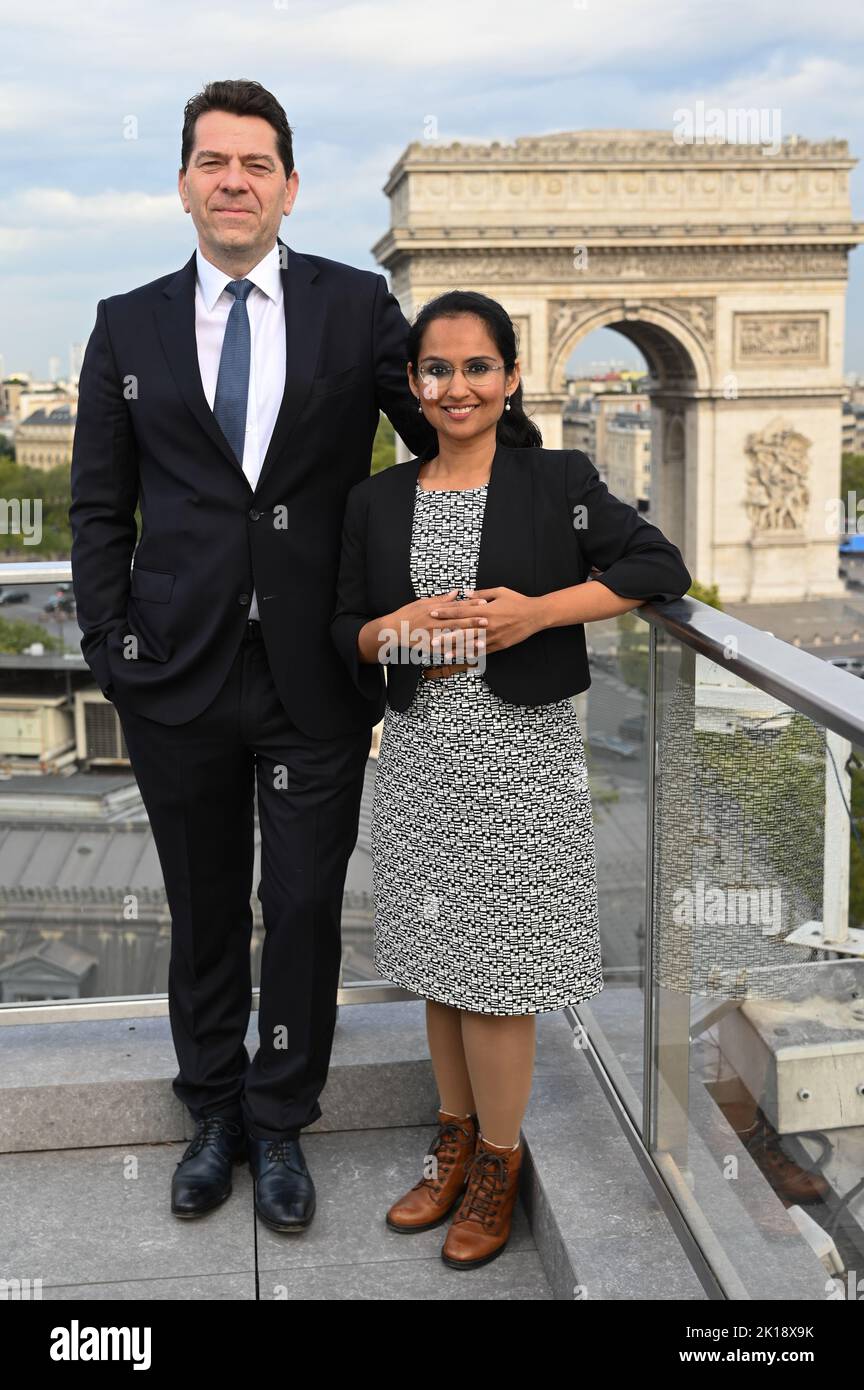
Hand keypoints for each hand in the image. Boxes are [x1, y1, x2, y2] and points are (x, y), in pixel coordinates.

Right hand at [389, 589, 488, 663]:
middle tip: (488, 621)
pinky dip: (457, 653)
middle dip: (473, 622)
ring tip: (483, 642)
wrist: (393, 630)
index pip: (456, 606)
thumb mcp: (423, 602)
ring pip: (453, 638)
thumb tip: (457, 592)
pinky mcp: (430, 647)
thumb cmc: (408, 614)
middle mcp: (434, 622)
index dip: (471, 604)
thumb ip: (442, 599)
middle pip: (457, 622)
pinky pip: (446, 651)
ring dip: (468, 641)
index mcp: (434, 609)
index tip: (484, 603)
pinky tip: (467, 655)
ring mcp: (432, 636)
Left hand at [429, 587, 543, 654]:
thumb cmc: (517, 601)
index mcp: (485, 610)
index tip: (432, 613)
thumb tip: (464, 593)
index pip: (461, 611)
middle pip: (462, 631)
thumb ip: (481, 593)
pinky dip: (472, 654)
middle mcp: (487, 625)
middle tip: (431, 639)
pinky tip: (462, 658)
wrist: (536, 615)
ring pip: (471, 644)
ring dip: (456, 650)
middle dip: (446, 636)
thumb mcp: (500, 592)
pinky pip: (483, 651)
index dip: (445, 612)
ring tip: (443, 653)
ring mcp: (493, 637)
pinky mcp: (500, 645)